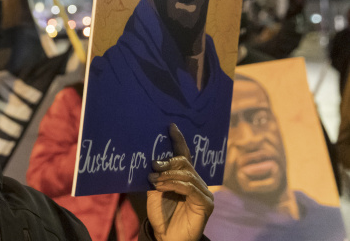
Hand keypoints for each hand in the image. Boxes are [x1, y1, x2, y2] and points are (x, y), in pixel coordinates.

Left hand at [146, 123, 212, 240]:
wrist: (167, 238)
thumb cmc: (162, 215)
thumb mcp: (155, 191)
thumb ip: (156, 176)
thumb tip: (150, 159)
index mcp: (186, 178)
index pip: (184, 156)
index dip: (178, 141)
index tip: (171, 127)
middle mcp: (198, 183)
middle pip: (185, 163)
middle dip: (169, 161)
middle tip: (153, 165)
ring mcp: (204, 193)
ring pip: (187, 174)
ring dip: (168, 175)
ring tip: (154, 179)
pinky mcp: (206, 204)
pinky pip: (190, 188)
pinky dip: (174, 184)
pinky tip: (162, 186)